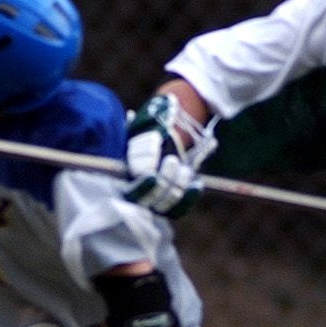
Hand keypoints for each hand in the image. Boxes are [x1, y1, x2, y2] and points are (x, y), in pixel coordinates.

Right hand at [123, 94, 215, 217]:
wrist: (163, 153)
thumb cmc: (149, 140)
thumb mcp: (141, 133)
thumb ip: (135, 127)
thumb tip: (131, 116)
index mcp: (127, 175)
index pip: (133, 186)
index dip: (143, 180)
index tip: (152, 169)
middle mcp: (137, 194)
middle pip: (151, 197)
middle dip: (164, 179)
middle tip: (173, 160)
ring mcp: (153, 203)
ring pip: (166, 203)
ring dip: (178, 184)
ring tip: (185, 169)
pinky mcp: (169, 208)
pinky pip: (178, 210)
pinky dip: (190, 198)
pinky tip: (198, 185)